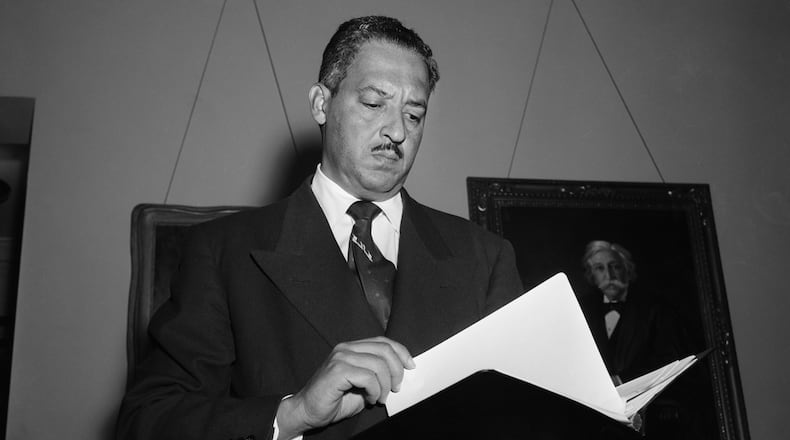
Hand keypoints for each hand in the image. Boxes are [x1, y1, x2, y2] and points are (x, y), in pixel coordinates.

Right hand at [275, 336, 414, 438]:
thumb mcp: (362, 385)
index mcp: (352, 348)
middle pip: (384, 350)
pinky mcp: (337, 370)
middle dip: (397, 371)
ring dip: (385, 385)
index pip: (383, 341)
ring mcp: (340, 357)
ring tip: (379, 398)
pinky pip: (368, 377)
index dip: (401, 352)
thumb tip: (400, 374)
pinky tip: (370, 399)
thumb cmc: (334, 400)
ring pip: (379, 365)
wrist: (307, 411)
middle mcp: (346, 348)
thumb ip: (377, 375)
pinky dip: (375, 390)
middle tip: (396, 388)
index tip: (411, 366)